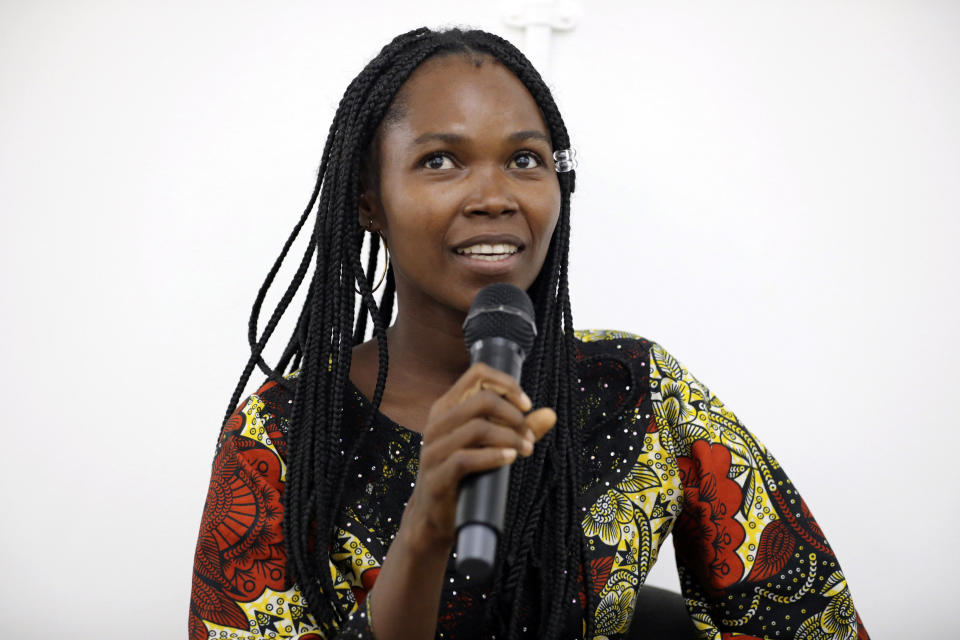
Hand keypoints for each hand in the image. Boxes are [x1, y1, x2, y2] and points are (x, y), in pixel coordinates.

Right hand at [399, 362, 556, 554]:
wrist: (434, 518)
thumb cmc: (464, 477)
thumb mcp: (490, 446)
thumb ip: (518, 428)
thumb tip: (549, 414)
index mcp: (447, 408)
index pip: (477, 374)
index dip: (507, 384)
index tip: (526, 405)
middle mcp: (437, 424)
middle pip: (482, 399)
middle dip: (514, 416)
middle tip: (530, 436)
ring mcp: (433, 450)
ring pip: (477, 428)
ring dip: (510, 437)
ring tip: (526, 450)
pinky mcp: (436, 477)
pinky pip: (465, 459)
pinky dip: (493, 456)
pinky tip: (510, 458)